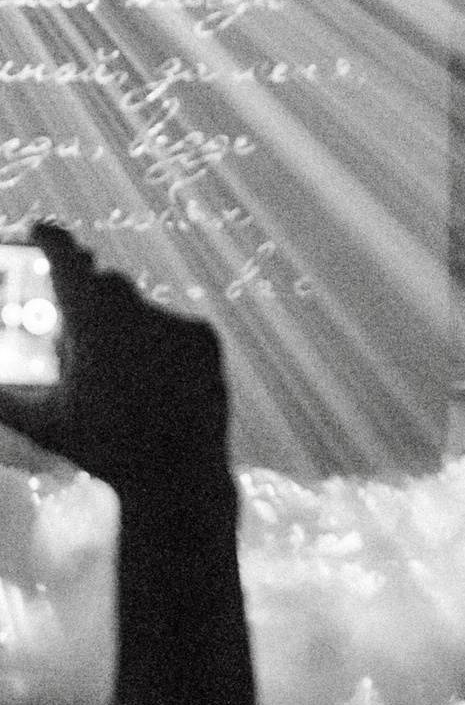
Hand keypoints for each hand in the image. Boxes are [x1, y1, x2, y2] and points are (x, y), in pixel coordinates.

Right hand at [16, 224, 230, 494]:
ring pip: (140, 310)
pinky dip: (161, 345)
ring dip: (126, 329)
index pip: (66, 262)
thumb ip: (2, 398)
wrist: (177, 474)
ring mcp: (173, 321)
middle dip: (88, 292)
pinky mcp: (204, 335)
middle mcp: (132, 311)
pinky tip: (156, 381)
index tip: (41, 230)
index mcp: (88, 324)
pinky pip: (174, 327)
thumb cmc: (100, 449)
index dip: (51, 240)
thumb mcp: (42, 422)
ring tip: (124, 376)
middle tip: (76, 311)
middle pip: (104, 284)